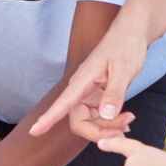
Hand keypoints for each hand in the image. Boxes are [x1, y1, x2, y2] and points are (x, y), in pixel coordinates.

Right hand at [31, 20, 148, 138]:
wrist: (131, 34)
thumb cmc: (125, 46)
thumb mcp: (123, 69)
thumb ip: (114, 93)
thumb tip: (106, 115)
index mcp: (83, 80)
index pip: (62, 103)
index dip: (49, 118)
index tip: (34, 130)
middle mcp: (82, 89)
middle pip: (80, 122)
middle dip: (99, 131)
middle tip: (123, 130)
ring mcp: (89, 94)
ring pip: (92, 122)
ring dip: (108, 128)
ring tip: (128, 121)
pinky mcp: (98, 97)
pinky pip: (100, 118)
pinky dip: (112, 123)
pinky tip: (124, 119)